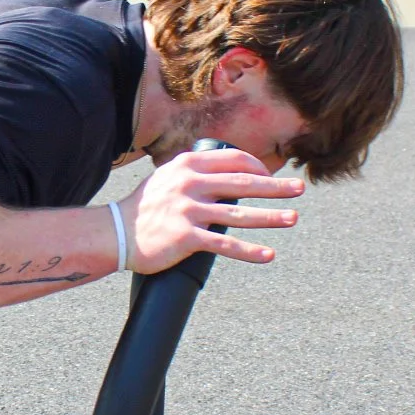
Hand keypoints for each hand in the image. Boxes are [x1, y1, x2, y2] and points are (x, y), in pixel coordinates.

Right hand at [118, 147, 303, 272]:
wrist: (115, 233)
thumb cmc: (145, 207)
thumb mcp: (167, 178)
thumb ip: (194, 172)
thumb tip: (227, 172)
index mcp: (187, 165)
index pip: (232, 160)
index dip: (257, 167)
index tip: (271, 176)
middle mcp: (189, 183)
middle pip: (242, 183)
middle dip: (275, 187)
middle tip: (299, 190)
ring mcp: (187, 210)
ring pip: (238, 214)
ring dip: (270, 217)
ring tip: (292, 218)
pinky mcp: (185, 237)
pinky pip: (224, 244)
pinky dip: (249, 251)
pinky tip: (268, 254)